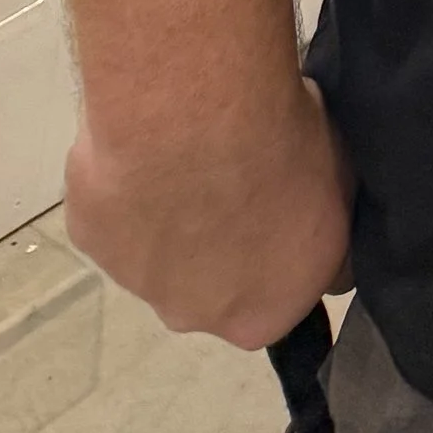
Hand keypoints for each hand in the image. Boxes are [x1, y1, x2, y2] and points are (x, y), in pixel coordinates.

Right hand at [64, 73, 352, 347]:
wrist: (198, 116)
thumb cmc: (284, 151)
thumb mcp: (343, 187)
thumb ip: (332, 234)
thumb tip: (330, 253)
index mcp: (263, 316)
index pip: (278, 295)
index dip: (280, 245)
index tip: (282, 200)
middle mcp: (195, 316)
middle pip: (212, 282)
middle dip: (221, 234)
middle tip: (236, 171)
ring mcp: (134, 280)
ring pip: (159, 245)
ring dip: (173, 207)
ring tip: (193, 142)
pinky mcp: (89, 239)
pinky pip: (117, 209)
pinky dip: (130, 181)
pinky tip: (151, 139)